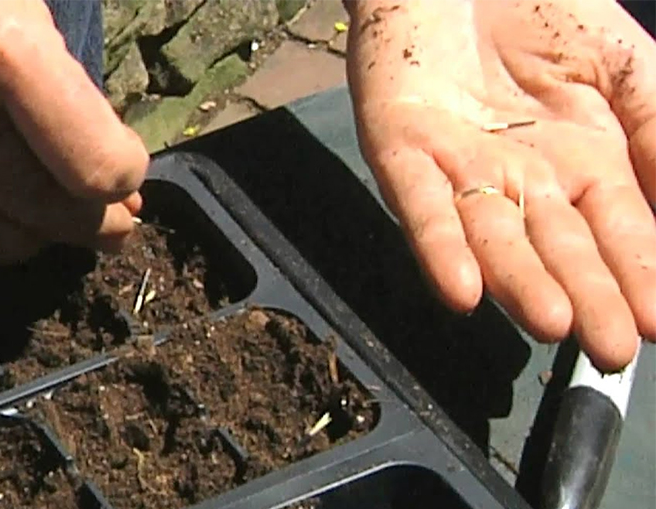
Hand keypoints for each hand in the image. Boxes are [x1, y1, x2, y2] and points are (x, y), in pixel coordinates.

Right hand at [0, 0, 146, 262]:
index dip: (122, 177)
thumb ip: (73, 97)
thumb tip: (120, 193)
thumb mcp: (24, 10)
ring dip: (31, 236)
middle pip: (46, 214)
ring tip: (40, 210)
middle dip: (88, 223)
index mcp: (5, 52)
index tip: (123, 171)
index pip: (94, 167)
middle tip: (104, 219)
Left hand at [345, 0, 654, 370]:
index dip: (640, 273)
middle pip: (557, 246)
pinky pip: (421, 205)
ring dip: (520, 281)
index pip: (617, 229)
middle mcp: (521, 179)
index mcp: (582, 163)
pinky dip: (441, 246)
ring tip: (552, 323)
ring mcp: (460, 168)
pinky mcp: (402, 149)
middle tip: (612, 348)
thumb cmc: (542, 10)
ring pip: (493, 236)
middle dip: (587, 294)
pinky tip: (462, 291)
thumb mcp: (623, 67)